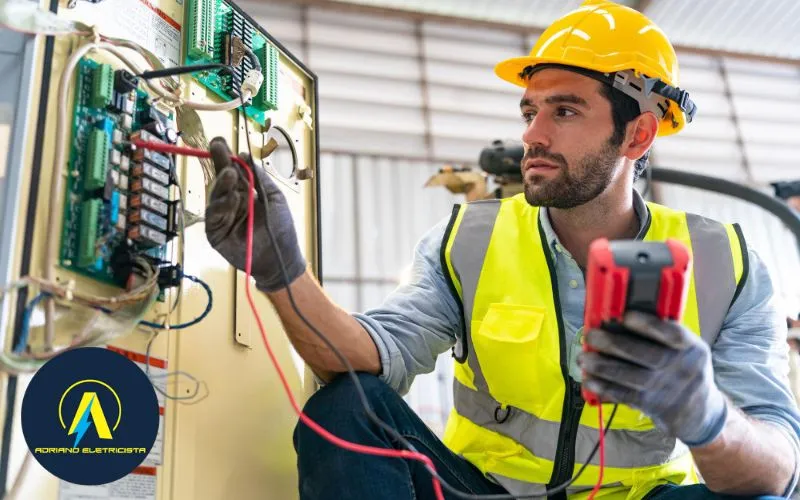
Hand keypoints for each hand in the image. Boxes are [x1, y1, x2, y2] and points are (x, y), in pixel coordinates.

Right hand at [205, 137, 305, 291]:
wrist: (281, 257)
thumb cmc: (281, 229)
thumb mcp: (274, 197)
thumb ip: (260, 178)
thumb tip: (245, 155)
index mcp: (243, 193)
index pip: (231, 172)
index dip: (225, 157)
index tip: (220, 141)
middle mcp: (230, 203)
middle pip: (220, 179)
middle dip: (219, 162)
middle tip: (218, 146)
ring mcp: (221, 218)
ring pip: (216, 195)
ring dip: (223, 182)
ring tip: (231, 173)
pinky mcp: (215, 233)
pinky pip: (215, 215)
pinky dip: (224, 204)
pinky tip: (235, 197)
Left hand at [580, 311, 727, 446]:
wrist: (700, 413)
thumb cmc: (684, 370)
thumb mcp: (687, 351)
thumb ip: (664, 337)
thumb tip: (621, 320)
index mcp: (692, 348)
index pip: (673, 334)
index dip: (648, 325)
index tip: (625, 316)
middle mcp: (683, 368)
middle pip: (646, 355)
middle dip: (613, 344)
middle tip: (590, 336)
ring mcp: (667, 389)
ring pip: (631, 376)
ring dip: (602, 366)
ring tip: (582, 358)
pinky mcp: (653, 406)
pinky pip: (625, 395)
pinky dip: (604, 387)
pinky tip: (589, 379)